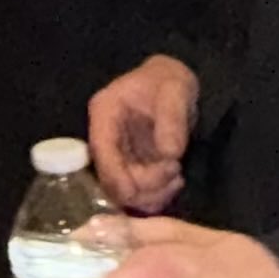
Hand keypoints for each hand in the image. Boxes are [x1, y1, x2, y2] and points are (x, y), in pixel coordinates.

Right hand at [89, 54, 199, 212]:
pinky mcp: (131, 168)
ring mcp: (117, 155)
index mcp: (104, 112)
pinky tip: (175, 182)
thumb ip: (172, 119)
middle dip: (142, 184)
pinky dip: (156, 195)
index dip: (114, 174)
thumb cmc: (170, 82)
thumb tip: (170, 153)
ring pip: (123, 190)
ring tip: (177, 176)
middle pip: (109, 176)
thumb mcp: (175, 90)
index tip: (133, 192)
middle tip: (174, 172)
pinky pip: (138, 192)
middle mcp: (105, 137)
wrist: (175, 87)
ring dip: (151, 193)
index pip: (101, 149)